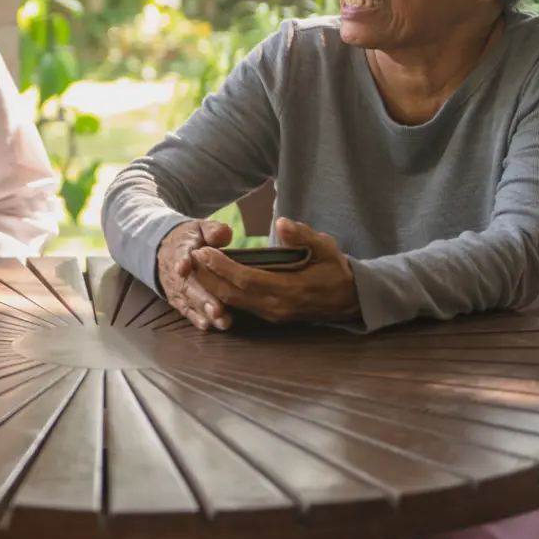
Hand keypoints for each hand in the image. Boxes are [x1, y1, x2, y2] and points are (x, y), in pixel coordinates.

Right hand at [157, 220, 234, 330]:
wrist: (165, 249)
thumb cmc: (191, 239)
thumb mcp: (200, 228)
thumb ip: (213, 230)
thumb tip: (224, 235)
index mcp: (181, 248)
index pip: (180, 254)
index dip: (182, 260)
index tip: (184, 267)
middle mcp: (175, 271)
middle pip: (186, 284)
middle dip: (201, 297)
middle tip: (217, 308)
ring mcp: (175, 287)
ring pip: (187, 300)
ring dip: (202, 311)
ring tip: (219, 319)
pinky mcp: (177, 299)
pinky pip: (185, 310)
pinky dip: (195, 318)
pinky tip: (208, 325)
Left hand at [195, 218, 360, 323]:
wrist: (350, 299)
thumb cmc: (336, 269)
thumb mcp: (326, 247)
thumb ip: (303, 236)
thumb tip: (282, 223)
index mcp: (288, 291)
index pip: (245, 280)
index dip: (221, 267)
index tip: (203, 250)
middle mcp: (275, 307)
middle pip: (232, 294)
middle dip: (208, 276)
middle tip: (189, 256)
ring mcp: (271, 314)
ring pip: (233, 302)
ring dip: (211, 285)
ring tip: (193, 266)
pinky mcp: (269, 315)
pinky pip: (240, 305)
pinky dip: (221, 293)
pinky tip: (209, 280)